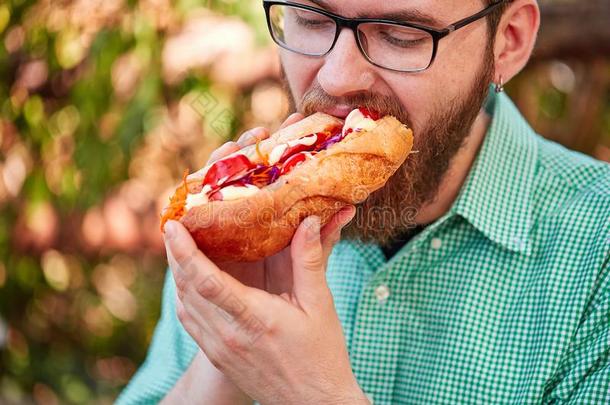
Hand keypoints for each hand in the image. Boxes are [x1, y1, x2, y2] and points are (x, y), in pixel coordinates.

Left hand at [162, 113, 364, 403]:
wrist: (313, 404)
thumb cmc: (321, 356)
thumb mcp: (320, 306)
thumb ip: (310, 262)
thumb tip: (306, 222)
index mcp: (256, 319)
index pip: (208, 282)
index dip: (185, 252)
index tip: (172, 227)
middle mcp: (229, 336)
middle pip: (187, 290)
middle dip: (174, 256)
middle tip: (170, 227)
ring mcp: (220, 349)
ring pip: (185, 306)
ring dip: (177, 275)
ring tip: (176, 248)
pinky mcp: (219, 358)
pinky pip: (191, 322)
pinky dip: (184, 297)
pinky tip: (188, 283)